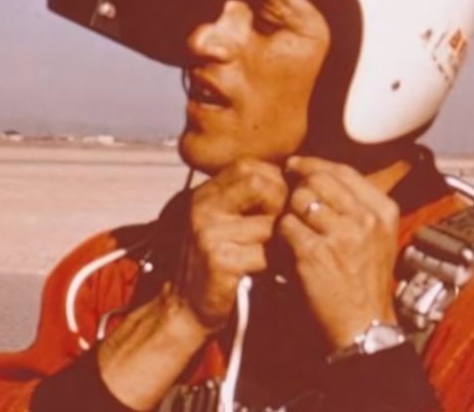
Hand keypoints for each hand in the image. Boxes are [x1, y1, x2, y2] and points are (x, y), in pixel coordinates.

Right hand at [182, 157, 287, 329]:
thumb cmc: (213, 261)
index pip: (248, 166)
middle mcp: (203, 207)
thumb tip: (290, 179)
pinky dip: (272, 265)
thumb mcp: (220, 221)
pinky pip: (265, 255)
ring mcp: (209, 233)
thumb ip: (243, 199)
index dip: (273, 180)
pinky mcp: (219, 261)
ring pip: (269, 224)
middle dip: (279, 203)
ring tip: (272, 254)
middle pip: (259, 184)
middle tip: (281, 226)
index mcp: (205, 194)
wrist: (183, 307)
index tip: (281, 202)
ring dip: (278, 242)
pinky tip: (265, 272)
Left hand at [279, 156, 399, 349]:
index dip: (314, 164)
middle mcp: (365, 220)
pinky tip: (287, 247)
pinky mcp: (314, 254)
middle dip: (298, 187)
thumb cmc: (366, 279)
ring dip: (289, 212)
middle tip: (289, 198)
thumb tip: (318, 171)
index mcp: (382, 210)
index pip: (343, 170)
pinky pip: (286, 226)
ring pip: (298, 200)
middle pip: (317, 181)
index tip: (296, 165)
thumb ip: (357, 203)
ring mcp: (340, 236)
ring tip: (293, 228)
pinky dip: (280, 235)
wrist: (364, 325)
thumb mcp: (379, 235)